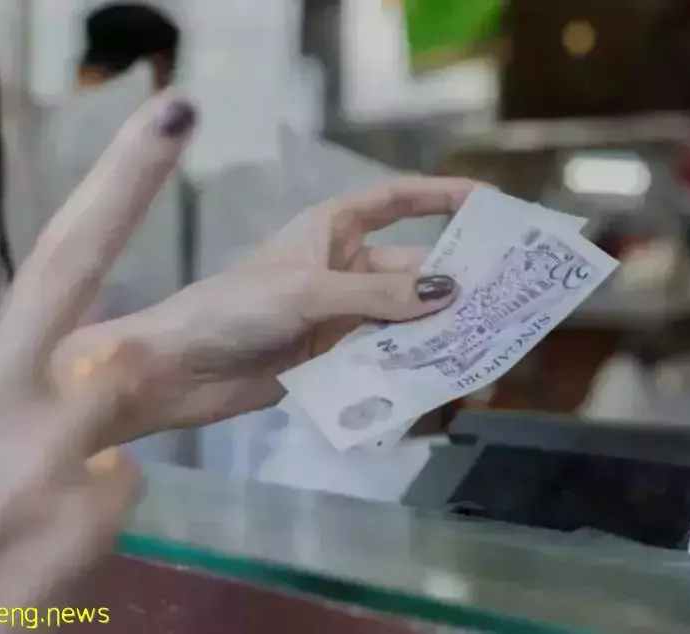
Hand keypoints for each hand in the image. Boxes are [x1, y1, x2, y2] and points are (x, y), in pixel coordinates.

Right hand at [0, 46, 192, 625]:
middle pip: (70, 263)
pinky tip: (44, 533)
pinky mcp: (98, 502)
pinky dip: (91, 489)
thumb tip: (26, 326)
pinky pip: (122, 469)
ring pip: (126, 372)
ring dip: (100, 393)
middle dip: (127, 179)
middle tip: (178, 108)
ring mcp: (51, 448)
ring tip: (31, 458)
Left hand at [61, 178, 474, 441]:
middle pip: (415, 269)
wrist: (179, 372)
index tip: (492, 204)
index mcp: (333, 231)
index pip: (398, 201)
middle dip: (457, 282)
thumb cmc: (233, 309)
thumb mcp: (307, 292)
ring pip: (406, 319)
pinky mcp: (336, 359)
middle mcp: (344, 269)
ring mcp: (342, 316)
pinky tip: (445, 383)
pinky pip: (386, 358)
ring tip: (488, 349)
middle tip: (510, 299)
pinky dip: (414, 368)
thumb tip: (449, 291)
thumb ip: (378, 295)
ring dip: (441, 332)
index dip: (444, 196)